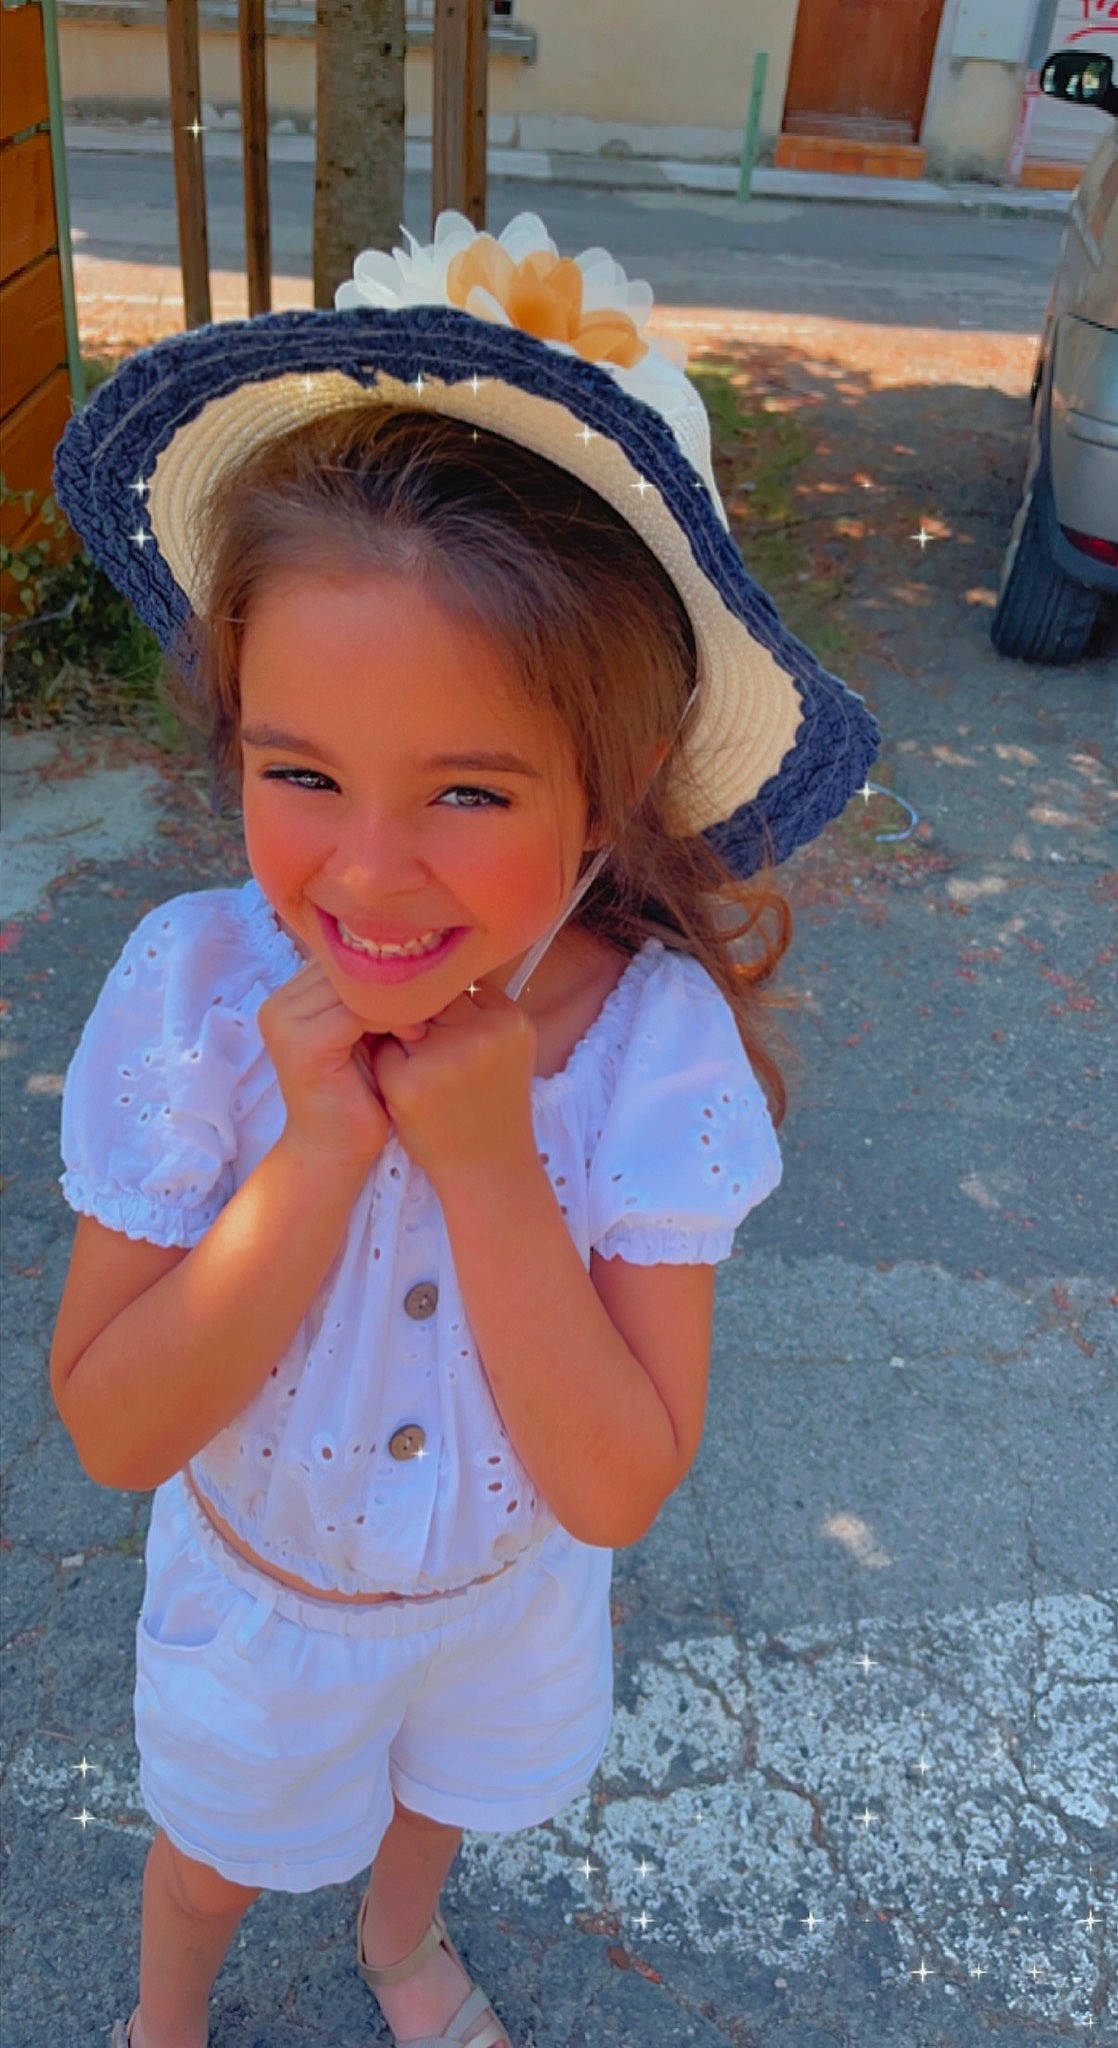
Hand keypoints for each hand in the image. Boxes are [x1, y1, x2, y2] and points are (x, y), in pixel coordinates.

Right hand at [257, 958, 425, 1169]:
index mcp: (289, 997)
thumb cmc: (358, 1094)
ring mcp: (284, 1023)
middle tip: (437, 995)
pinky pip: (356, 1012)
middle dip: (394, 979)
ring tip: (428, 1018)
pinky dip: (392, 1019)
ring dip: (397, 999)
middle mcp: (277, 1004)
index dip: (387, 965)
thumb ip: (369, 997)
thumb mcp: (364, 1035)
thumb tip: (415, 951)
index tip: (430, 983)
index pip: (342, 956)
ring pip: (353, 986)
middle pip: (345, 965)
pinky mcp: (303, 1045)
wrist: (334, 1152)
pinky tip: (415, 1036)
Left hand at [367, 979, 538, 1187]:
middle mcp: (480, 1036)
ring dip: (403, 1037)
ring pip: (403, 1018)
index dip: (449, 1009)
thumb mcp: (504, 1048)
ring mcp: (442, 1058)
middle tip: (438, 1055)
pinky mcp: (407, 1083)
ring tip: (426, 1072)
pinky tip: (409, 1088)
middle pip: (431, 999)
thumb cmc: (493, 1101)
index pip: (461, 985)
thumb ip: (480, 1008)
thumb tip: (429, 968)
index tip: (454, 1035)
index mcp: (510, 1023)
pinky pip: (383, 1049)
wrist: (487, 1168)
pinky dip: (388, 1064)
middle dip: (425, 1019)